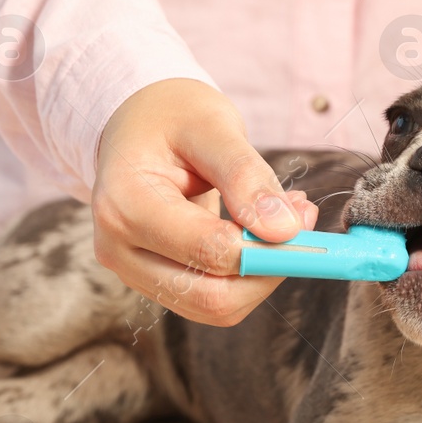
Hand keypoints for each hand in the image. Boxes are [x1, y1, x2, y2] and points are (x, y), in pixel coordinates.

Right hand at [92, 79, 318, 325]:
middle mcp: (118, 248)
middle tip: (301, 222)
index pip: (209, 251)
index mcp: (124, 205)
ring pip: (214, 307)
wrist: (136, 122)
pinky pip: (209, 297)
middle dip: (268, 269)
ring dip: (261, 274)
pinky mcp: (151, 278)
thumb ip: (246, 177)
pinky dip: (246, 274)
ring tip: (282, 218)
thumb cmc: (171, 115)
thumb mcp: (212, 126)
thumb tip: (285, 231)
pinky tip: (259, 231)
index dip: (268, 246)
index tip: (303, 214)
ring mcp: (131, 269)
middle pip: (211, 298)